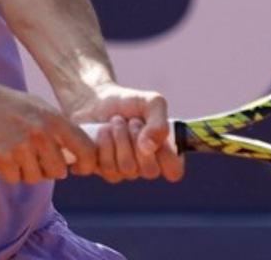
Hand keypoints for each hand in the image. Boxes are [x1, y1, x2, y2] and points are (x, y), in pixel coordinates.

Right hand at [0, 75, 98, 183]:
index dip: (87, 164)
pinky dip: (10, 173)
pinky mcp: (1, 158)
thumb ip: (60, 128)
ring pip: (36, 178)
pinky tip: (5, 156)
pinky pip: (15, 179)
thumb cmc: (11, 106)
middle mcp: (41, 133)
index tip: (78, 168)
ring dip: (28, 171)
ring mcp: (21, 146)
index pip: (86, 150)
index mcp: (55, 119)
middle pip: (58, 172)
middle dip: (49, 169)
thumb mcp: (41, 107)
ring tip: (19, 154)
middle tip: (37, 158)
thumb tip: (79, 154)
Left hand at [65, 82, 184, 182]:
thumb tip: (149, 148)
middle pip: (149, 171)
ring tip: (115, 121)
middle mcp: (145, 166)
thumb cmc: (129, 103)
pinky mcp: (103, 170)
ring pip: (127, 168)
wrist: (96, 100)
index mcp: (163, 153)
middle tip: (132, 120)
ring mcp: (124, 171)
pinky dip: (104, 143)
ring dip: (120, 138)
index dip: (167, 157)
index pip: (174, 171)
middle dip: (139, 140)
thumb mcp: (152, 103)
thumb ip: (159, 123)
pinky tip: (102, 130)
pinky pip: (107, 167)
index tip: (157, 136)